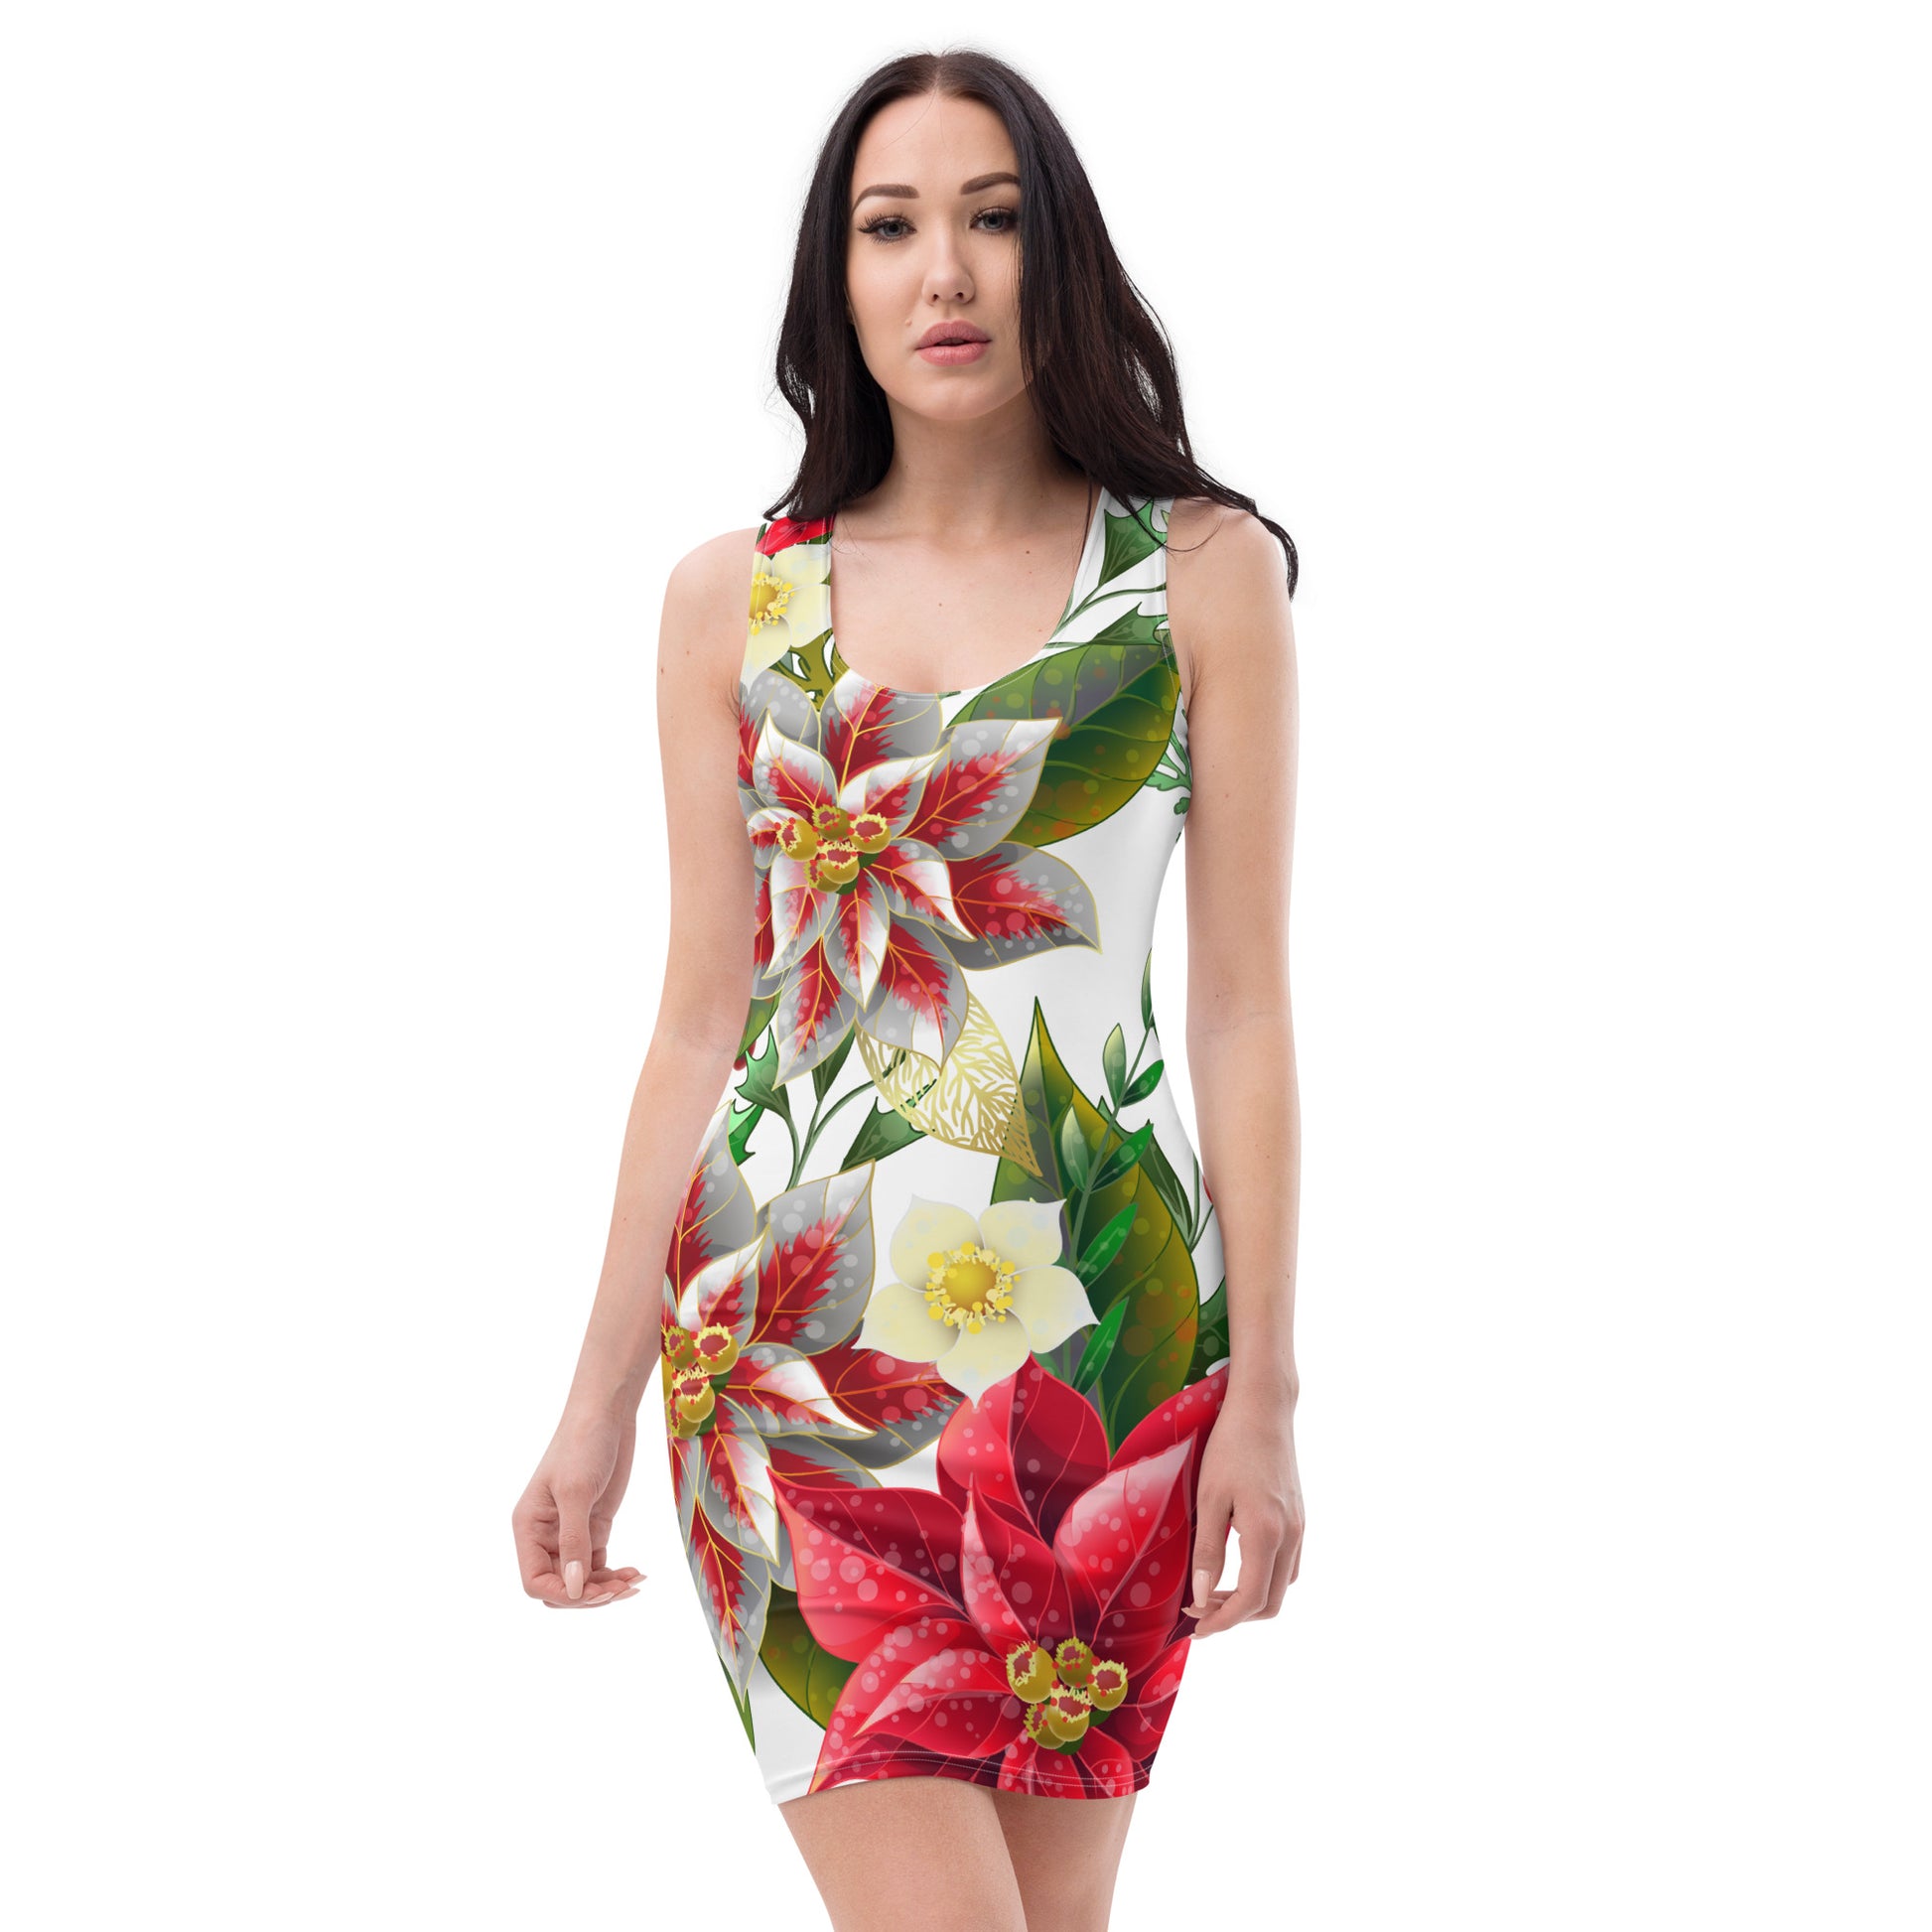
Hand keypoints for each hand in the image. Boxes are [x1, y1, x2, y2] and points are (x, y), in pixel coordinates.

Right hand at [512, 1402, 646, 1608]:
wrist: (607, 1414)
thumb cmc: (582, 1445)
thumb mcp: (576, 1492)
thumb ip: (574, 1540)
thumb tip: (572, 1588)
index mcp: (529, 1527)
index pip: (534, 1580)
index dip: (561, 1594)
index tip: (592, 1591)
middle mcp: (545, 1535)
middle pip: (559, 1586)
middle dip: (587, 1595)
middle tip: (621, 1589)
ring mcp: (571, 1532)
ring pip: (582, 1580)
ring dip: (607, 1588)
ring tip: (635, 1582)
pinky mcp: (595, 1526)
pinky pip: (599, 1564)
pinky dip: (616, 1574)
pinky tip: (637, 1573)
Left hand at [1185, 1378, 1303, 1635]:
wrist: (1264, 1409)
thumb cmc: (1231, 1447)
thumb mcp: (1209, 1498)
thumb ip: (1207, 1551)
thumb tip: (1201, 1596)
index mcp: (1267, 1534)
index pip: (1251, 1600)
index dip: (1223, 1621)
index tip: (1197, 1627)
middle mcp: (1290, 1536)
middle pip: (1272, 1602)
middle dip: (1236, 1615)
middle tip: (1200, 1610)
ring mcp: (1299, 1528)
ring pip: (1283, 1585)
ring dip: (1252, 1598)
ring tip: (1215, 1591)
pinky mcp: (1299, 1518)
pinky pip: (1288, 1564)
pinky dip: (1265, 1578)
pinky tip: (1237, 1565)